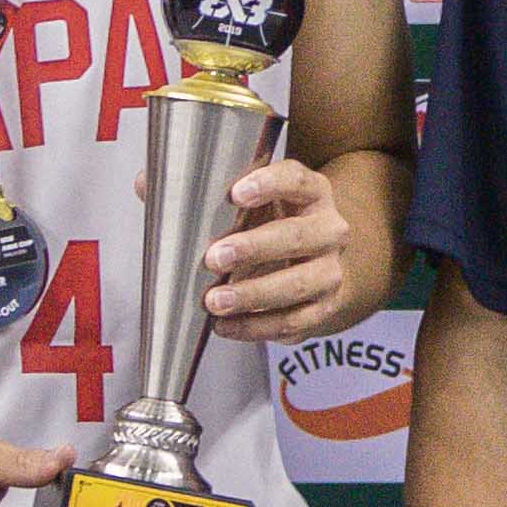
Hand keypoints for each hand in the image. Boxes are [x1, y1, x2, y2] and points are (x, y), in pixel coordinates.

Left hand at [202, 156, 390, 341]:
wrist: (313, 262)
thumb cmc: (272, 222)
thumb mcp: (261, 202)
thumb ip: (231, 198)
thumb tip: (175, 204)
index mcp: (314, 193)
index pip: (296, 180)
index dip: (268, 184)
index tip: (235, 194)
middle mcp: (330, 230)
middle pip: (296, 236)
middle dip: (253, 248)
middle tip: (213, 258)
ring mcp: (330, 272)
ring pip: (297, 284)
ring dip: (253, 294)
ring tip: (215, 301)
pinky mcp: (324, 308)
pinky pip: (292, 322)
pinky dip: (255, 327)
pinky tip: (224, 325)